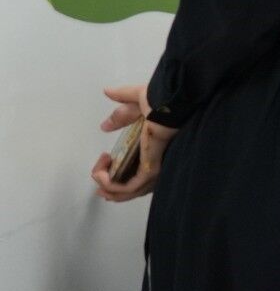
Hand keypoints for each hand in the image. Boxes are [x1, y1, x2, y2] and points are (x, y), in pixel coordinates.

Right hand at [92, 85, 171, 201]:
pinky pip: (127, 188)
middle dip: (110, 188)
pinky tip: (101, 174)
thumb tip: (106, 103)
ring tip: (98, 174)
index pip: (139, 172)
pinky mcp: (150, 171)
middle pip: (132, 187)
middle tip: (98, 176)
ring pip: (127, 190)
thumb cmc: (162, 100)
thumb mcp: (137, 101)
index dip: (120, 175)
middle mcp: (155, 163)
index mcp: (153, 150)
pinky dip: (110, 185)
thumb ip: (121, 108)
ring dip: (106, 185)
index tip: (104, 160)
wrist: (170, 103)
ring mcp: (153, 169)